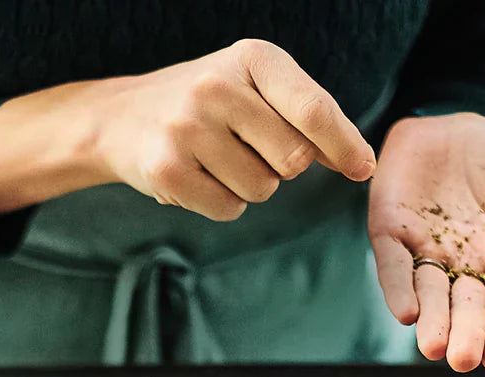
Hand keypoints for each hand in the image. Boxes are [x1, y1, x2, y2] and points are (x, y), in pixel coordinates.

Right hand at [0, 40, 374, 219]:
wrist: (121, 119)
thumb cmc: (206, 107)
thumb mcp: (254, 90)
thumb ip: (304, 118)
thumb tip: (360, 162)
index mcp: (252, 58)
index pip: (313, 109)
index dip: (343, 145)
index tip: (363, 169)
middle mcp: (218, 87)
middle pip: (293, 160)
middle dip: (282, 167)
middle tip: (248, 150)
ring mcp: (188, 128)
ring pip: (261, 190)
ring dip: (249, 188)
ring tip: (217, 162)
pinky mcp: (167, 170)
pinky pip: (227, 209)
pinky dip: (222, 204)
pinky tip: (199, 178)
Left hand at [367, 114, 484, 371]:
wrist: (455, 125)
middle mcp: (465, 267)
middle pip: (467, 309)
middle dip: (465, 335)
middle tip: (464, 359)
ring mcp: (427, 254)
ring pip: (430, 296)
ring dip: (432, 322)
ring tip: (433, 346)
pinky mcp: (392, 235)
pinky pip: (394, 266)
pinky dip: (398, 288)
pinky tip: (405, 312)